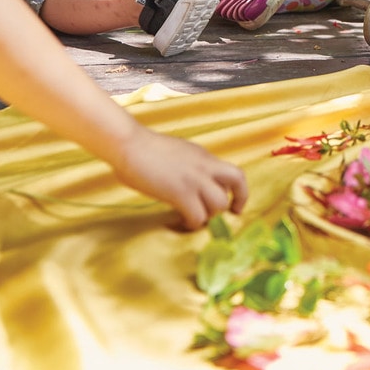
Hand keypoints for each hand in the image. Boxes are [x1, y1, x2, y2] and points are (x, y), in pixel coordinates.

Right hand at [111, 128, 247, 229]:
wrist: (129, 144)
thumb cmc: (144, 148)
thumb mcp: (178, 153)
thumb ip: (190, 166)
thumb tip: (191, 181)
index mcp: (205, 157)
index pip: (236, 174)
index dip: (240, 193)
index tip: (234, 207)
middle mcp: (205, 167)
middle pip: (236, 187)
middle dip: (226, 206)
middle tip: (211, 216)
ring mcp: (195, 179)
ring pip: (219, 205)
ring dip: (207, 216)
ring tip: (191, 219)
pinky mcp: (180, 193)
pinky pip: (197, 217)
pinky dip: (191, 224)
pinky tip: (178, 222)